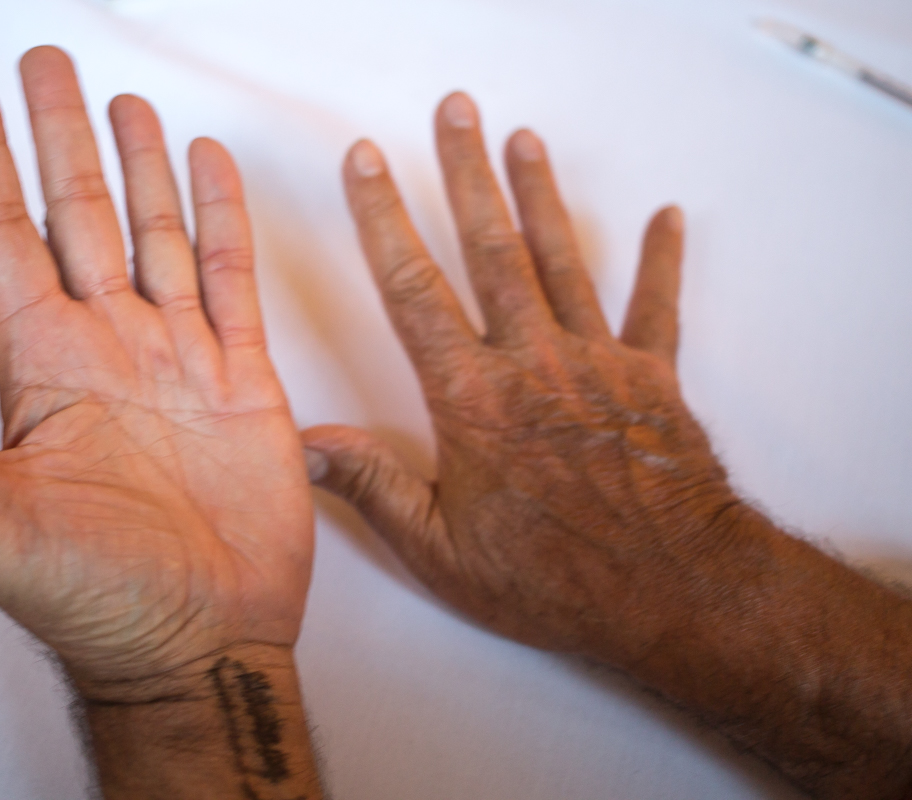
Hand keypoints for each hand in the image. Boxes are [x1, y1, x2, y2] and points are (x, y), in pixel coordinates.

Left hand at [0, 48, 312, 703]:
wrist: (203, 644)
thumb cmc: (100, 604)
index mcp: (45, 375)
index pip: (5, 246)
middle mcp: (109, 355)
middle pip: (79, 221)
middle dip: (62, 141)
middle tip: (47, 69)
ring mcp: (178, 364)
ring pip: (156, 239)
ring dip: (141, 170)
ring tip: (127, 108)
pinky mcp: (243, 384)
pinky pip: (232, 283)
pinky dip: (224, 224)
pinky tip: (209, 174)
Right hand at [303, 92, 734, 663]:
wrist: (672, 590)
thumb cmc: (551, 578)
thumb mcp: (440, 549)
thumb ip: (374, 487)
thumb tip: (306, 442)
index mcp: (472, 398)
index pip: (413, 291)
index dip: (385, 220)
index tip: (369, 163)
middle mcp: (532, 362)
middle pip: (491, 249)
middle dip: (467, 174)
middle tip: (456, 111)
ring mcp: (596, 363)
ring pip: (561, 261)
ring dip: (539, 196)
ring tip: (524, 139)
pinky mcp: (652, 379)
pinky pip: (657, 309)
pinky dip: (662, 262)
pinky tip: (668, 218)